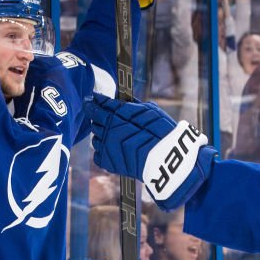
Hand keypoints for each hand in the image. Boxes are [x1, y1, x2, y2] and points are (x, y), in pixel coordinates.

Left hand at [85, 94, 216, 210]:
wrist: (166, 158)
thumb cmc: (162, 131)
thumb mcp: (149, 110)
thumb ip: (131, 104)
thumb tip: (120, 98)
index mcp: (116, 113)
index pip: (98, 104)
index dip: (94, 101)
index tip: (93, 98)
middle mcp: (107, 128)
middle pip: (94, 119)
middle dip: (99, 117)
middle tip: (109, 119)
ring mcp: (105, 146)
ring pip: (95, 137)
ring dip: (102, 135)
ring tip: (117, 138)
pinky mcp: (106, 162)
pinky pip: (98, 154)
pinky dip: (105, 151)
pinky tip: (117, 150)